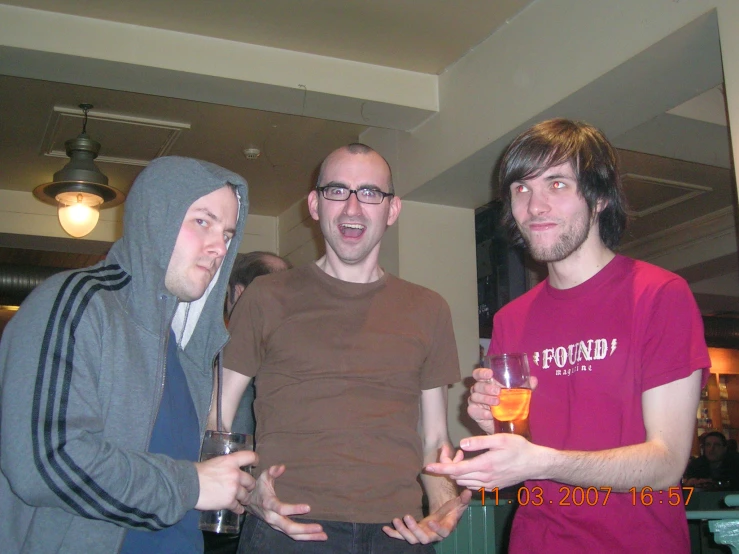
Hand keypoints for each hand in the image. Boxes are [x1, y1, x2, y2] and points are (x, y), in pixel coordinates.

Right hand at [195, 450, 257, 512]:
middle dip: (250, 486)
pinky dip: (238, 509)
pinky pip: (238, 506)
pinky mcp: (229, 501)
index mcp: (231, 461)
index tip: (255, 464)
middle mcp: (235, 474)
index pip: (250, 456)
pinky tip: (238, 509)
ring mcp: (233, 488)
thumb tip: (228, 470)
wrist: (189, 485)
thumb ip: (226, 466)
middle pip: (251, 480)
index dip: (255, 460)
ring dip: (245, 498)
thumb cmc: (198, 472)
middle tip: (247, 488)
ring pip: (246, 495)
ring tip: (243, 500)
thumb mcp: (215, 462)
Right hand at [247, 464, 326, 540]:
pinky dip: (304, 537)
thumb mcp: (264, 476)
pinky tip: (316, 536)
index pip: (281, 509)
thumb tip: (282, 467)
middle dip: (304, 529)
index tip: (308, 507)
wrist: (247, 501)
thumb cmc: (259, 487)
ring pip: (292, 534)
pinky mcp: (279, 527)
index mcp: (268, 504)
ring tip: (323, 535)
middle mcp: (272, 517)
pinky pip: (292, 535)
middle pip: (288, 527)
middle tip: (320, 527)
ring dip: (307, 536)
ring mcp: (275, 524)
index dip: (294, 509)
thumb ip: (272, 471)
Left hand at [382, 489, 471, 543]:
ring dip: (403, 531)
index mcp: (445, 528)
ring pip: (412, 539)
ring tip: (395, 519)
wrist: (443, 518)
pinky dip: (394, 534)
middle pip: (424, 539)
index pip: (443, 533)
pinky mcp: (414, 533)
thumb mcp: (458, 504)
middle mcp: (433, 535)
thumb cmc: (452, 511)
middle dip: (414, 529)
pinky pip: (402, 537)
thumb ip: (463, 499)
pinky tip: (385, 528)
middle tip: (406, 516)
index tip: (431, 522)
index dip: (437, 530)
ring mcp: (423, 535)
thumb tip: (468, 491)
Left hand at [425, 434, 542, 489]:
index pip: (456, 470)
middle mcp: (485, 479)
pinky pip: (472, 485)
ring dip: (456, 471)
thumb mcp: (500, 439)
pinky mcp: (492, 488)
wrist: (535, 464)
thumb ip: (479, 442)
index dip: (440, 468)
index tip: (428, 467)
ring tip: (460, 456)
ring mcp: (489, 485)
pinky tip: (470, 465)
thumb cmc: (519, 448)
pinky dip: (465, 476)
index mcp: (484, 466)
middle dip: (447, 466)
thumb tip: (461, 444)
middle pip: (457, 476)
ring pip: (463, 482)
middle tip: (449, 451)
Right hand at [467, 368, 538, 434]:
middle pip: (477, 385)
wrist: (506, 425)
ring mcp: (475, 402)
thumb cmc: (509, 405)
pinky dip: (481, 412)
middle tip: (498, 391)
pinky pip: (473, 410)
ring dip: (485, 399)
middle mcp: (478, 391)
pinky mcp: (474, 413)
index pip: (478, 374)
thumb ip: (525, 387)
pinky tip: (490, 414)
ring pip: (474, 397)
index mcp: (486, 383)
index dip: (482, 373)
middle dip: (487, 388)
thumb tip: (533, 380)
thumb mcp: (518, 395)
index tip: (490, 374)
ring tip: (497, 403)